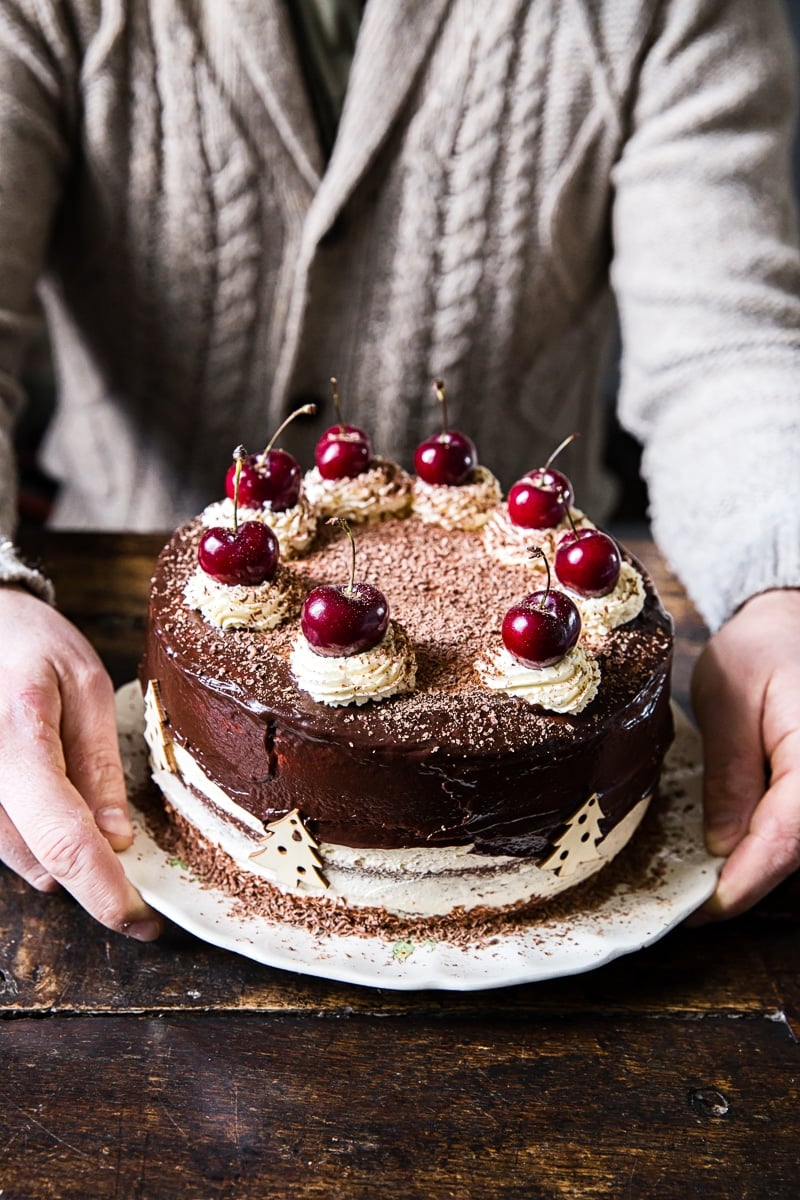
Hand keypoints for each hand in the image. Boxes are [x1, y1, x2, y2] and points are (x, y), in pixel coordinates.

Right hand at [0, 587, 162, 938]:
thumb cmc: (27, 642)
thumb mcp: (84, 684)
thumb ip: (98, 763)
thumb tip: (117, 841)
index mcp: (16, 736)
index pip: (64, 837)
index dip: (104, 890)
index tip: (140, 920)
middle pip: (39, 858)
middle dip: (89, 861)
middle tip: (121, 832)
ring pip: (19, 856)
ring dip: (56, 842)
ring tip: (65, 775)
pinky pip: (0, 839)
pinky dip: (31, 829)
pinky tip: (40, 787)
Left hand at [691, 588, 799, 919]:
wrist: (790, 625)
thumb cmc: (763, 651)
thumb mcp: (729, 702)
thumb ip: (730, 774)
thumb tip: (721, 844)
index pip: (785, 837)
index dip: (743, 880)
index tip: (702, 909)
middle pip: (794, 852)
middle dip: (745, 883)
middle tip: (687, 904)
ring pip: (796, 847)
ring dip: (754, 869)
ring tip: (700, 885)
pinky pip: (796, 830)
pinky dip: (764, 848)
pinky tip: (728, 854)